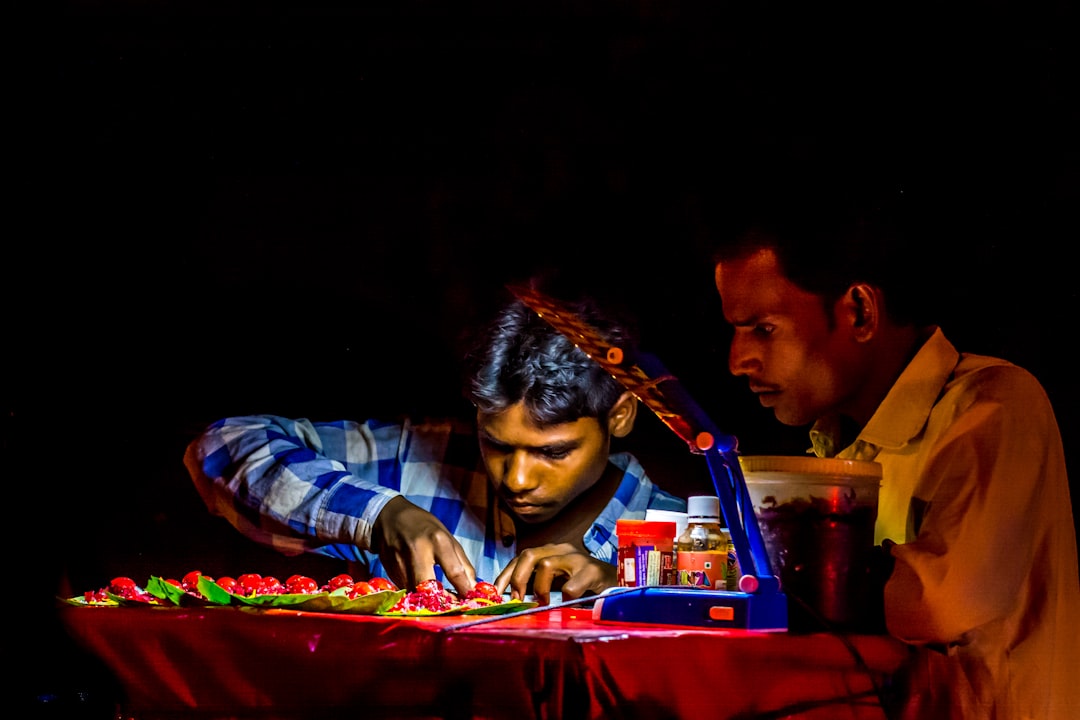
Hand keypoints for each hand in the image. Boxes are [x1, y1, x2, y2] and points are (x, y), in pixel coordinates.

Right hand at [369, 496, 476, 595]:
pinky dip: (414, 592)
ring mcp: (400, 561)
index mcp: (438, 540)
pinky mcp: (388, 570)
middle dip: (440, 600)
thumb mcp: (448, 538)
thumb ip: (462, 563)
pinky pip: (405, 589)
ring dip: (426, 599)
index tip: (470, 601)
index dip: (464, 590)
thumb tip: (473, 588)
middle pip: (428, 587)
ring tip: (435, 596)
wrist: (390, 517)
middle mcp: (418, 551)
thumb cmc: (424, 527)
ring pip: (415, 592)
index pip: (454, 571)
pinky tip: (419, 586)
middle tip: (449, 605)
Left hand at [494, 542, 617, 604]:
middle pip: (529, 554)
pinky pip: (571, 586)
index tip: (497, 594)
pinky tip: (566, 604)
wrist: (618, 582)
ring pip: (546, 564)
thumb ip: (536, 584)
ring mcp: (577, 559)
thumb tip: (511, 599)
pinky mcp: (593, 571)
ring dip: (539, 588)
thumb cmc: (583, 584)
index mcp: (550, 551)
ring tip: (543, 603)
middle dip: (518, 578)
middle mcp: (562, 550)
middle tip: (518, 600)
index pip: (520, 557)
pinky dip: (564, 597)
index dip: (506, 575)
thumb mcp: (556, 581)